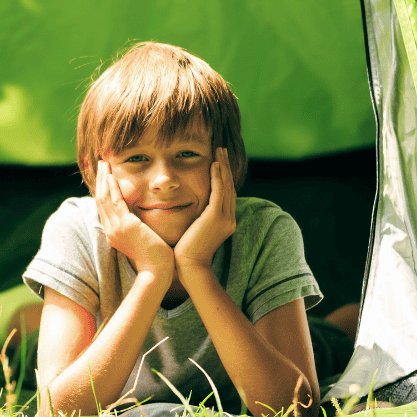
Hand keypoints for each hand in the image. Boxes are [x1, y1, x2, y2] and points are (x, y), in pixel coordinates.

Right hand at [95, 160, 173, 275]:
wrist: (157, 270)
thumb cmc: (154, 258)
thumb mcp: (140, 239)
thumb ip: (136, 227)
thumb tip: (138, 218)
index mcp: (112, 233)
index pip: (103, 208)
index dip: (103, 190)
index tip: (105, 176)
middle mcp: (110, 230)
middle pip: (100, 200)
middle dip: (100, 180)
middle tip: (101, 164)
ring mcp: (116, 228)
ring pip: (104, 199)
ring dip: (104, 179)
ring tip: (104, 164)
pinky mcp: (126, 226)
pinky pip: (115, 202)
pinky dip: (112, 188)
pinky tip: (112, 176)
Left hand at [174, 147, 236, 271]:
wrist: (189, 266)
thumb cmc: (186, 251)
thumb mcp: (195, 230)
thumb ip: (198, 218)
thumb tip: (192, 208)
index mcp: (225, 221)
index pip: (226, 193)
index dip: (224, 176)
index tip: (219, 160)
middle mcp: (229, 218)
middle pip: (229, 186)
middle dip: (225, 167)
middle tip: (221, 149)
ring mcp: (224, 218)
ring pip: (226, 186)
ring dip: (223, 167)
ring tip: (219, 151)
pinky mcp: (216, 218)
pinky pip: (219, 192)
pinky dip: (218, 177)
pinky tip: (215, 165)